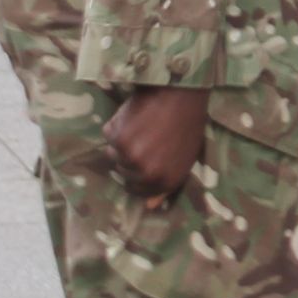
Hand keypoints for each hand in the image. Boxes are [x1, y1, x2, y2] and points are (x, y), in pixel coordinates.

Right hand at [106, 86, 210, 201]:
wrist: (182, 91)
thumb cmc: (187, 123)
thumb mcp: (185, 158)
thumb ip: (165, 185)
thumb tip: (148, 206)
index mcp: (165, 181)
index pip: (136, 190)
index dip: (137, 173)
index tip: (142, 157)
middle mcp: (146, 174)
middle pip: (122, 172)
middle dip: (129, 156)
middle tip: (144, 136)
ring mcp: (130, 157)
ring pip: (113, 154)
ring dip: (122, 141)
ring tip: (142, 125)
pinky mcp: (118, 138)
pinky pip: (109, 134)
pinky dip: (117, 125)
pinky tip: (136, 114)